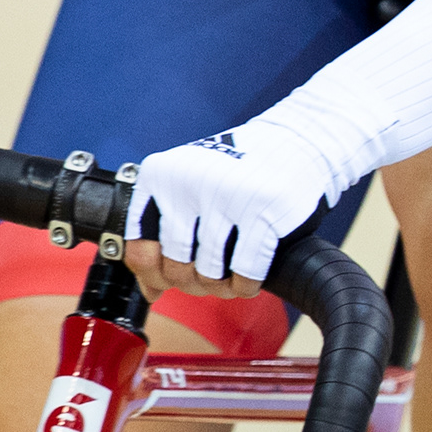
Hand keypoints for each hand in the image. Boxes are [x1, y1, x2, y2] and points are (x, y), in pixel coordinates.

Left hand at [127, 119, 349, 299]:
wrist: (293, 141)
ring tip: (227, 280)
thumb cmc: (236, 172)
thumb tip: (149, 289)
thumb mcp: (188, 189)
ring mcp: (226, 195)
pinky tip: (247, 280)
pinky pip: (245, 272)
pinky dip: (245, 285)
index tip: (166, 280)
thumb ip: (164, 234)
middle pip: (175, 267)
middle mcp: (187, 182)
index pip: (138, 246)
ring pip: (210, 274)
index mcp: (160, 175)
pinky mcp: (263, 210)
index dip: (152, 274)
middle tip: (206, 280)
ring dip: (220, 287)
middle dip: (192, 284)